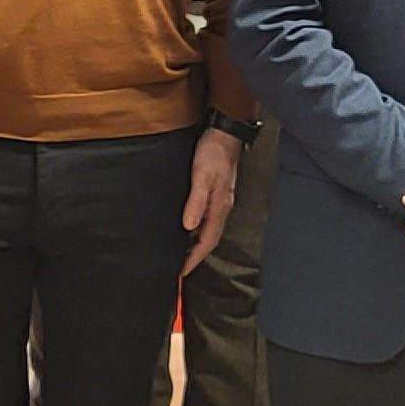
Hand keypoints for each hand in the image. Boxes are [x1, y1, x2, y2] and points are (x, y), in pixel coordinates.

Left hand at [180, 129, 243, 271]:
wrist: (224, 133)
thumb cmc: (213, 153)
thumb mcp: (202, 177)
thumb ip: (196, 202)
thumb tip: (189, 227)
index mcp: (219, 207)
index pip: (207, 241)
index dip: (194, 258)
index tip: (182, 272)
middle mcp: (221, 208)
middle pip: (209, 240)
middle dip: (195, 256)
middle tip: (180, 267)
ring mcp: (220, 201)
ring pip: (208, 230)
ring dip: (196, 244)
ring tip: (181, 253)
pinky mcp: (216, 193)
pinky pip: (207, 219)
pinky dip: (197, 229)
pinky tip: (188, 227)